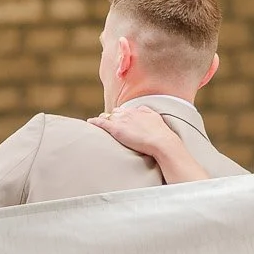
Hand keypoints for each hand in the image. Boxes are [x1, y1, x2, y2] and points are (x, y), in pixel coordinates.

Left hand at [90, 105, 206, 183]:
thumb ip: (151, 116)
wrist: (162, 143)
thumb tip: (148, 116)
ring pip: (108, 116)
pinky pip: (102, 122)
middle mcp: (130, 112)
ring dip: (103, 120)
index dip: (123, 116)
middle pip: (116, 112)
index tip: (121, 122)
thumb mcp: (158, 121)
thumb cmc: (163, 138)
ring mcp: (122, 120)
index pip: (127, 110)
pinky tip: (90, 123)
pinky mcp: (116, 128)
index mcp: (141, 110)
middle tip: (108, 124)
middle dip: (112, 117)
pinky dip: (95, 122)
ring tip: (97, 124)